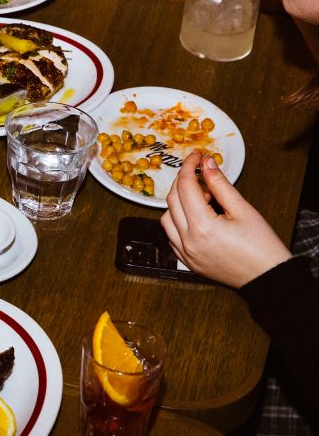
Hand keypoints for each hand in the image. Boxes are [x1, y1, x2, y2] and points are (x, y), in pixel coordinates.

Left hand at [160, 151, 290, 287]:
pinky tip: (198, 217)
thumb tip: (207, 164)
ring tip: (205, 201)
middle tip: (202, 175)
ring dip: (179, 203)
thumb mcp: (243, 210)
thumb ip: (220, 185)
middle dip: (184, 181)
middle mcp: (187, 241)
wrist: (268, 278)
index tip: (197, 156)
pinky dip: (178, 221)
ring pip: (166, 217)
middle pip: (172, 199)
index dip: (190, 166)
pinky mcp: (186, 261)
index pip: (186, 186)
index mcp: (202, 227)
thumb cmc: (261, 247)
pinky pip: (171, 235)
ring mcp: (184, 253)